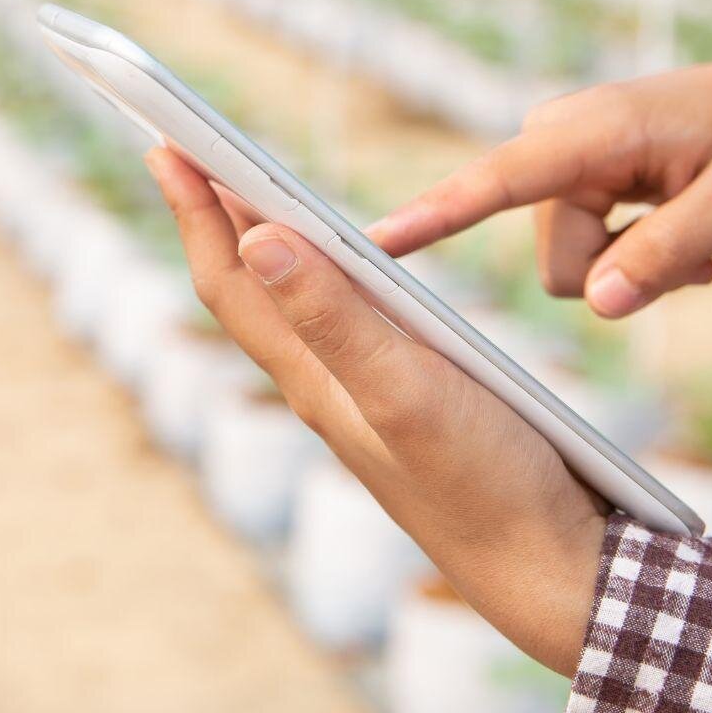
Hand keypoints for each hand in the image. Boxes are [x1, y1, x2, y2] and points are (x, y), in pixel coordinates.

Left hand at [146, 147, 606, 673]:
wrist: (548, 570)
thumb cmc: (484, 483)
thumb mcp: (406, 389)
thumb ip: (334, 317)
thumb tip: (254, 239)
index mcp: (313, 377)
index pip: (230, 281)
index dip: (195, 210)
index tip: (163, 142)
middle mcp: (324, 385)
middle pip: (249, 288)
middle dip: (215, 214)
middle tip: (186, 149)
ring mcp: (362, 398)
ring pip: (292, 306)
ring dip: (265, 241)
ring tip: (246, 191)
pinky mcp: (405, 405)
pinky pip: (340, 325)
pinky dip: (326, 277)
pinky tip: (347, 270)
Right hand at [367, 62, 711, 318]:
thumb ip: (668, 253)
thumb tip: (596, 305)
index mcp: (597, 128)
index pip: (501, 179)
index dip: (435, 214)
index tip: (370, 242)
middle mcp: (559, 138)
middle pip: (558, 259)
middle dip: (621, 276)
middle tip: (701, 257)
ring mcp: (560, 163)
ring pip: (569, 268)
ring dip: (633, 270)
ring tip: (697, 241)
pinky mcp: (568, 184)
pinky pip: (580, 257)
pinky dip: (630, 260)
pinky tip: (682, 238)